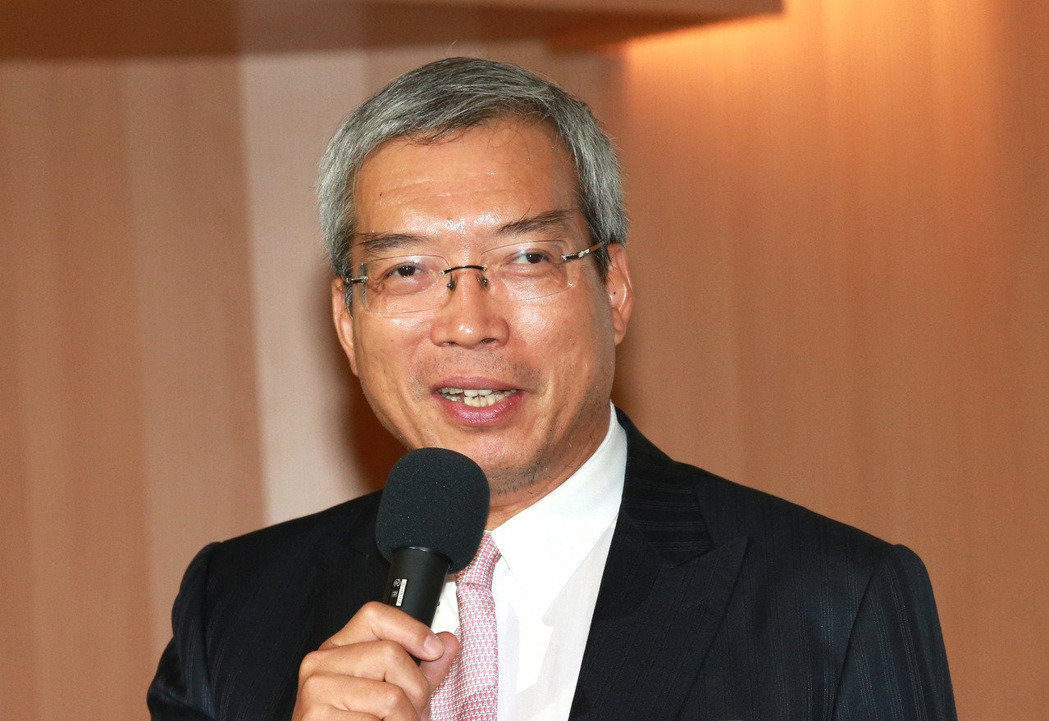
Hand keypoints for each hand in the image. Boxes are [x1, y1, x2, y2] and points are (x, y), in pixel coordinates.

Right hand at [292, 601, 459, 719]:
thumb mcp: (397, 690)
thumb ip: (422, 668)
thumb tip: (447, 642)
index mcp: (338, 648)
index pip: (374, 615)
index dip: (411, 629)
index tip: (433, 649)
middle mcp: (320, 663)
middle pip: (391, 654)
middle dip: (416, 690)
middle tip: (413, 710)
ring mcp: (315, 691)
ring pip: (391, 697)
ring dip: (406, 719)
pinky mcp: (317, 718)